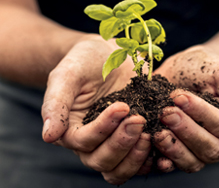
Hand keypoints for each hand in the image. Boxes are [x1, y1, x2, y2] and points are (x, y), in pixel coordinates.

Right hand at [41, 34, 150, 184]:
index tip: (122, 106)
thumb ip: (55, 103)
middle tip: (138, 119)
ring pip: (121, 168)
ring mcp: (115, 142)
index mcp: (71, 130)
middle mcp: (92, 143)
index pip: (84, 142)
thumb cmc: (83, 62)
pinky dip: (153, 158)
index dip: (103, 129)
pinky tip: (164, 143)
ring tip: (151, 133)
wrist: (107, 54)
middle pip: (102, 161)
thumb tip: (48, 137)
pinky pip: (142, 160)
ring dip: (137, 157)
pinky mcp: (135, 139)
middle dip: (122, 144)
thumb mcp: (66, 75)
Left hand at [153, 45, 218, 171]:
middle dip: (185, 130)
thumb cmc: (206, 69)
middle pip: (209, 148)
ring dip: (174, 148)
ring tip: (158, 132)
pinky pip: (175, 165)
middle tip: (166, 112)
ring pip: (193, 161)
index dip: (201, 113)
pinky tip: (154, 151)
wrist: (184, 70)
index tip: (180, 97)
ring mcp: (201, 152)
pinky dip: (165, 161)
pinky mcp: (181, 154)